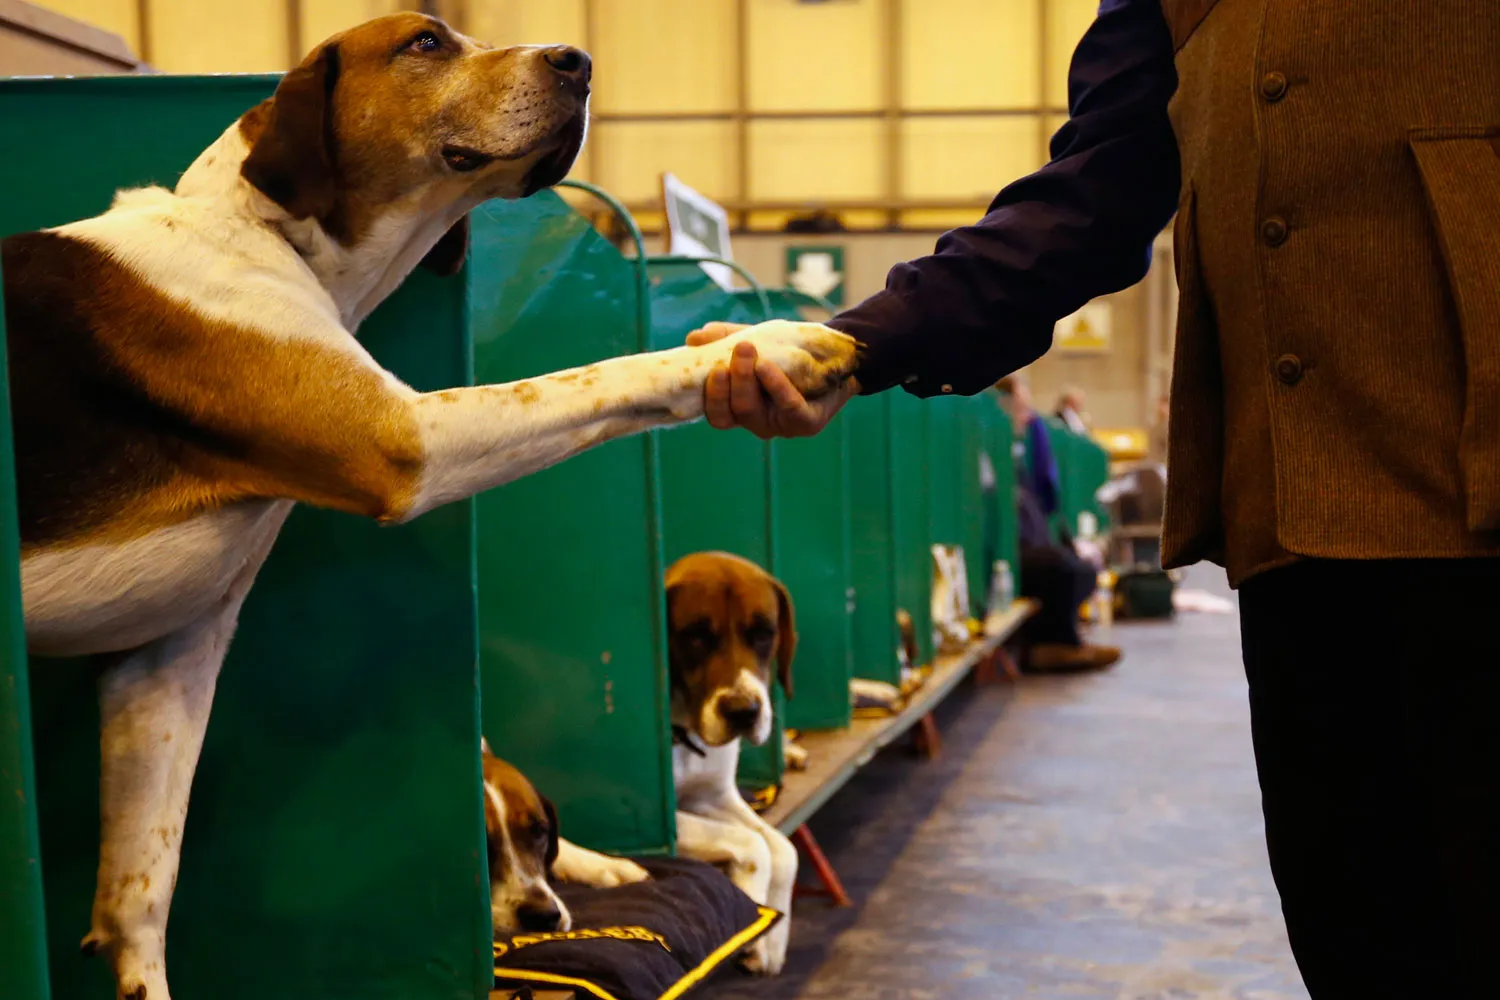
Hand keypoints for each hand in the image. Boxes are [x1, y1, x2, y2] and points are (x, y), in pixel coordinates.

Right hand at [686, 322, 859, 438]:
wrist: (838, 356)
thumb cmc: (790, 353)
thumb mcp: (757, 341)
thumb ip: (726, 338)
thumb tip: (693, 337)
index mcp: (741, 408)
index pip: (717, 413)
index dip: (710, 397)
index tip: (709, 369)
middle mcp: (758, 421)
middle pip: (733, 412)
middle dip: (725, 384)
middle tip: (731, 353)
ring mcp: (782, 425)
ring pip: (752, 411)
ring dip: (745, 380)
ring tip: (746, 350)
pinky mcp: (806, 423)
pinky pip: (787, 406)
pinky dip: (774, 385)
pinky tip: (767, 366)